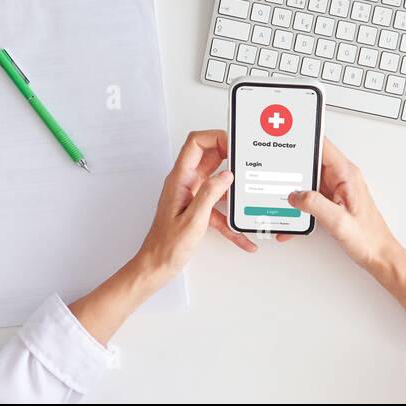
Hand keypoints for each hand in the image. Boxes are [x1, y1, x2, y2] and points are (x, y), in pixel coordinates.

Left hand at [70, 130, 252, 343]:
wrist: (156, 267)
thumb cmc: (167, 246)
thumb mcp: (193, 220)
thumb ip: (210, 194)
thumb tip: (226, 175)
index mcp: (180, 179)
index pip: (196, 143)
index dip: (215, 137)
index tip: (234, 145)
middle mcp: (186, 183)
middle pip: (210, 158)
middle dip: (231, 159)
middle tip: (247, 163)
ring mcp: (192, 195)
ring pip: (217, 182)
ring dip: (234, 190)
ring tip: (249, 194)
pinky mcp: (197, 209)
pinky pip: (218, 208)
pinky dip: (231, 219)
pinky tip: (242, 235)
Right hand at [282, 138, 405, 336]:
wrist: (379, 256)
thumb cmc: (368, 238)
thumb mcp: (338, 222)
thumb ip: (314, 204)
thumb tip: (295, 195)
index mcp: (346, 174)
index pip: (323, 145)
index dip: (304, 138)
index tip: (287, 137)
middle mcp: (342, 178)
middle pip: (311, 162)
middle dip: (292, 168)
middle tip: (277, 174)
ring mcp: (336, 189)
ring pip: (308, 180)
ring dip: (294, 190)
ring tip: (282, 199)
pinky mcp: (332, 201)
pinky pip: (310, 197)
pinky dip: (300, 206)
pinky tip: (293, 218)